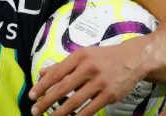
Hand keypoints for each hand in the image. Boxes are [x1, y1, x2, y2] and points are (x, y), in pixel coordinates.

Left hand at [29, 38, 148, 115]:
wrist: (133, 59)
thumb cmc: (104, 57)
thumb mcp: (83, 55)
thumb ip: (62, 65)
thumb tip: (42, 73)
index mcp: (79, 56)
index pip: (56, 73)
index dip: (42, 86)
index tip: (31, 95)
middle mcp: (88, 68)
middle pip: (63, 88)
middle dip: (46, 101)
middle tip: (35, 110)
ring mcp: (100, 82)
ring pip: (75, 101)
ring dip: (60, 112)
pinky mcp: (110, 95)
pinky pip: (90, 109)